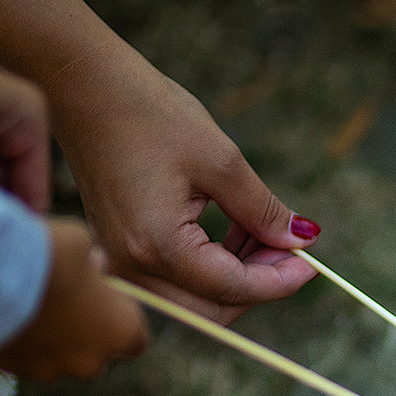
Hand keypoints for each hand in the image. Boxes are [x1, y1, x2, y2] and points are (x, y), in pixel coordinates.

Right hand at [0, 219, 149, 380]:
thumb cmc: (51, 254)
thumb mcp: (82, 243)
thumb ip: (93, 262)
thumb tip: (93, 264)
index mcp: (122, 332)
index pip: (135, 339)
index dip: (118, 319)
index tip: (103, 301)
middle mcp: (91, 362)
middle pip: (94, 354)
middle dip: (82, 333)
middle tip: (63, 302)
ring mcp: (51, 370)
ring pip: (55, 359)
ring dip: (49, 340)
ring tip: (30, 306)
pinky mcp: (13, 368)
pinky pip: (20, 357)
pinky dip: (17, 342)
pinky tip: (6, 314)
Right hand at [51, 46, 319, 323]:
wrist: (84, 85)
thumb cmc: (149, 113)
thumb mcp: (221, 161)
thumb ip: (263, 210)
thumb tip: (302, 240)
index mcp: (157, 246)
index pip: (233, 289)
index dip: (281, 281)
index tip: (312, 263)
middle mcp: (132, 265)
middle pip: (213, 310)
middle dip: (259, 285)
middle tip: (291, 249)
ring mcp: (120, 260)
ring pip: (195, 300)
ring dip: (237, 277)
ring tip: (262, 230)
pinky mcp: (119, 249)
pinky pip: (174, 279)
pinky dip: (211, 266)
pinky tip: (234, 230)